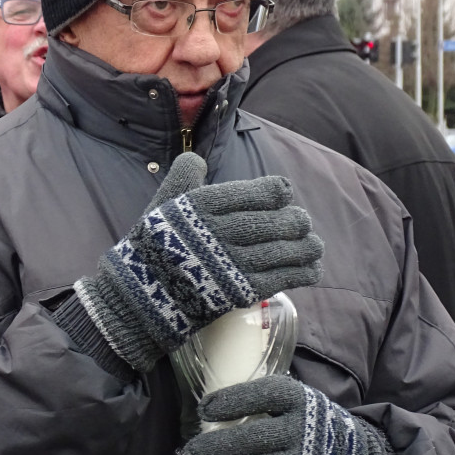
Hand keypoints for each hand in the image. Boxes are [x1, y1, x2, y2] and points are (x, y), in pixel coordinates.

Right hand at [74, 153, 323, 372]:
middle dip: (294, 220)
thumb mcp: (161, 206)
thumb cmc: (152, 247)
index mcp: (203, 206)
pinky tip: (313, 269)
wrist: (140, 296)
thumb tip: (196, 158)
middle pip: (274, 221)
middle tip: (301, 221)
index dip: (276, 191)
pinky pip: (280, 279)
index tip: (284, 192)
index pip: (254, 193)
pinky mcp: (239, 292)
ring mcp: (232, 263)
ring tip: (315, 245)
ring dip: (305, 247)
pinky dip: (302, 273)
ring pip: (283, 249)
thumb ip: (181, 180)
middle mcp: (221, 232)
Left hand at [179, 375, 401, 454]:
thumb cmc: (307, 426)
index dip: (232, 400)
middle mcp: (303, 433)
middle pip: (252, 439)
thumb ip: (261, 401)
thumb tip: (205, 409)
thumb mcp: (296, 401)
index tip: (204, 409)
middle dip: (214, 446)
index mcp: (300, 401)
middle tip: (188, 452)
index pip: (264, 394)